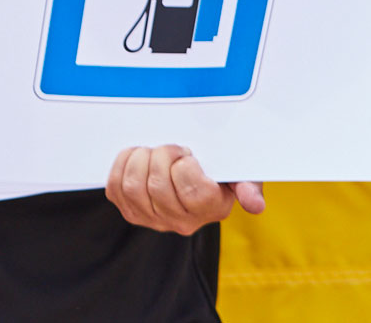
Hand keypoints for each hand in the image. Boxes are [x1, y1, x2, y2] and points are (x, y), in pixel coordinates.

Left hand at [105, 145, 265, 234]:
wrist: (196, 175)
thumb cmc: (219, 172)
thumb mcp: (241, 174)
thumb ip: (249, 186)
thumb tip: (255, 205)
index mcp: (211, 209)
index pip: (191, 189)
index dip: (184, 163)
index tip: (187, 154)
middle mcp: (182, 222)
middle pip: (157, 187)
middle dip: (161, 156)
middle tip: (171, 149)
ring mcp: (154, 220)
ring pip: (132, 187)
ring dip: (140, 159)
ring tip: (153, 152)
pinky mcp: (131, 212)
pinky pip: (115, 189)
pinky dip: (122, 165)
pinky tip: (138, 157)